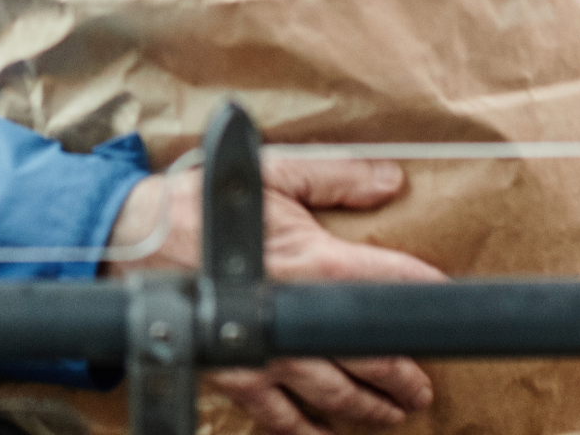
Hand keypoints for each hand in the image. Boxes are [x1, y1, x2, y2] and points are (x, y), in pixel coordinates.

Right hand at [105, 157, 441, 432]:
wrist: (129, 241)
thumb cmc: (201, 201)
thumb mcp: (271, 171)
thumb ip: (335, 175)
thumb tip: (392, 179)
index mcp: (313, 262)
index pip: (386, 286)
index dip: (423, 297)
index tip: (449, 310)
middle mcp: (294, 317)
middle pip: (367, 356)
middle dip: (401, 373)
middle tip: (424, 386)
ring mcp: (265, 355)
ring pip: (331, 393)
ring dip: (368, 408)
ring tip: (395, 414)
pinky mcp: (234, 376)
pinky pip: (276, 418)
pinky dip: (304, 433)